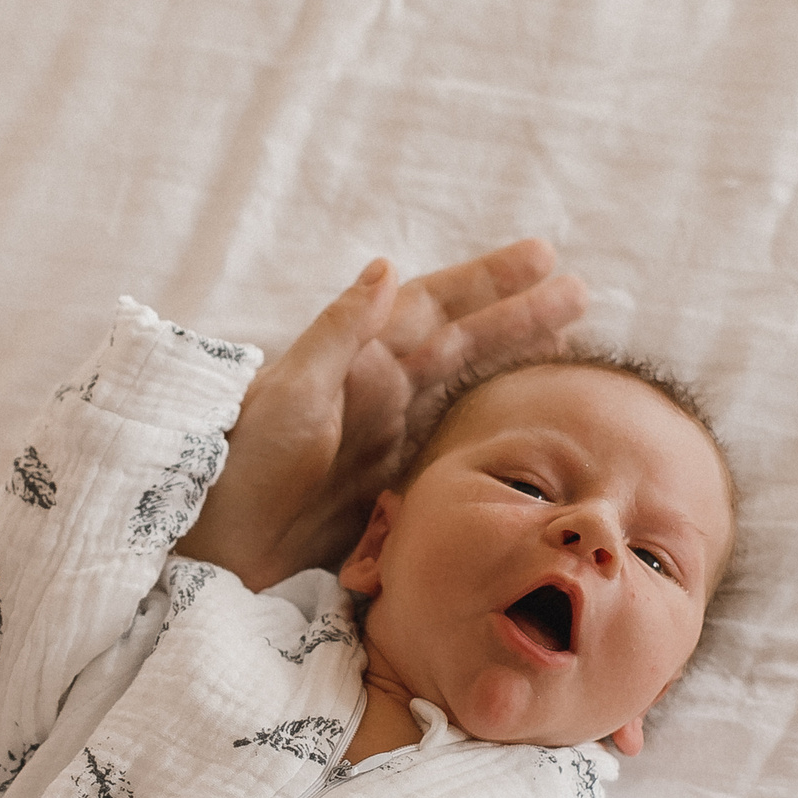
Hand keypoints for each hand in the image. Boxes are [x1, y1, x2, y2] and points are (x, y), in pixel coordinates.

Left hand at [177, 239, 587, 590]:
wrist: (213, 541)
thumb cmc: (239, 461)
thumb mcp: (288, 393)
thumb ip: (338, 331)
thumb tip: (386, 266)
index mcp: (356, 358)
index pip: (435, 305)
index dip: (489, 281)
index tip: (545, 256)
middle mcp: (376, 388)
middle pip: (462, 340)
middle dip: (519, 315)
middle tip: (584, 292)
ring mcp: (384, 435)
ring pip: (462, 384)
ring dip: (510, 361)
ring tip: (569, 342)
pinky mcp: (388, 484)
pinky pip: (451, 443)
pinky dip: (488, 425)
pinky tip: (523, 428)